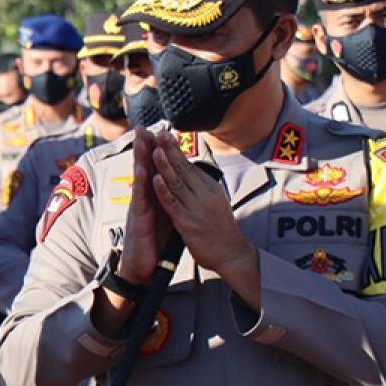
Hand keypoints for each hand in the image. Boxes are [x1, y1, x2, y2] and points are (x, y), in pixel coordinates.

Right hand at [112, 128, 169, 287]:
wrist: (142, 268)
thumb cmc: (153, 243)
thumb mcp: (163, 217)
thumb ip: (167, 201)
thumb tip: (175, 187)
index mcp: (152, 198)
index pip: (153, 169)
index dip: (154, 150)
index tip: (157, 131)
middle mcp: (143, 200)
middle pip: (143, 169)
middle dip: (142, 147)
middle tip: (141, 127)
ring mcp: (138, 209)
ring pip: (139, 180)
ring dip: (139, 160)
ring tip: (140, 141)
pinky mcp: (137, 222)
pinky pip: (140, 201)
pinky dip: (141, 186)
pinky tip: (142, 173)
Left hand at [149, 132, 252, 274]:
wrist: (231, 253)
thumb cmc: (219, 228)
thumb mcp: (214, 200)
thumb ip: (200, 185)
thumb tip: (190, 168)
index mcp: (209, 186)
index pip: (188, 163)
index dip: (175, 148)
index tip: (164, 132)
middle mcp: (204, 193)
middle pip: (183, 167)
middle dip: (169, 149)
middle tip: (158, 132)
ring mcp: (196, 207)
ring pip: (177, 182)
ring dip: (165, 165)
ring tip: (154, 149)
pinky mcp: (188, 222)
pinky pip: (173, 203)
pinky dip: (163, 190)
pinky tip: (155, 179)